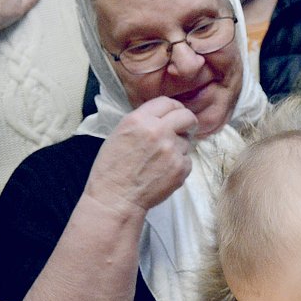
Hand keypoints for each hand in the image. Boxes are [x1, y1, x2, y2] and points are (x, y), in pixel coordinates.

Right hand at [83, 97, 198, 216]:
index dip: (173, 108)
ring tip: (161, 159)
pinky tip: (163, 171)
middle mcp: (158, 131)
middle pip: (187, 116)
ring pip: (187, 141)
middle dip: (186, 122)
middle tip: (182, 130)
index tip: (175, 114)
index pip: (168, 102)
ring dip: (179, 147)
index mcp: (139, 120)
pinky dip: (179, 164)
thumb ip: (143, 122)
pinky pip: (188, 159)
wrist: (115, 198)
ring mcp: (172, 150)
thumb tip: (164, 118)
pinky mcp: (181, 167)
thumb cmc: (112, 169)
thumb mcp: (120, 134)